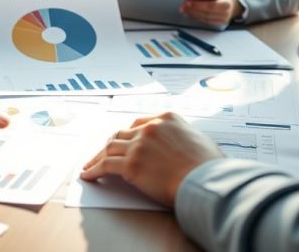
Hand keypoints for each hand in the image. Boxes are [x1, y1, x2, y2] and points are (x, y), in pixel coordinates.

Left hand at [80, 113, 223, 206]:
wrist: (206, 181)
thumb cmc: (209, 167)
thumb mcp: (199, 139)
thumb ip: (183, 137)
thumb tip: (180, 146)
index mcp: (167, 118)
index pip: (138, 124)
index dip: (127, 134)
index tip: (121, 140)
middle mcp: (150, 128)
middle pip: (121, 134)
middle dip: (110, 144)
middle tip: (102, 153)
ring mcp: (139, 145)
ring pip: (110, 148)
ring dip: (97, 157)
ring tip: (90, 164)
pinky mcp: (131, 164)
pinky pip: (105, 165)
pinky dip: (94, 169)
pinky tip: (88, 175)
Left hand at [180, 0, 242, 26]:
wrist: (233, 7)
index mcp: (226, 4)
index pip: (211, 6)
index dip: (198, 5)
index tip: (188, 2)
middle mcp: (225, 14)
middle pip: (205, 14)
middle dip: (192, 10)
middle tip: (182, 6)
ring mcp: (221, 21)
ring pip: (204, 19)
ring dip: (192, 15)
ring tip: (183, 9)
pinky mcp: (216, 25)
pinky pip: (204, 22)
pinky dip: (196, 18)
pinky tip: (189, 14)